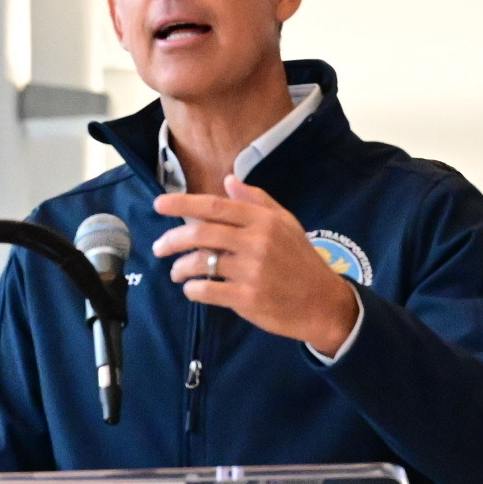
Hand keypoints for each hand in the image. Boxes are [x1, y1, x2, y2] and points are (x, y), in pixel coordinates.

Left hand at [152, 179, 360, 354]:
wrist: (323, 303)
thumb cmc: (302, 261)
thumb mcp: (286, 224)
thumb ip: (257, 201)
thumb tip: (229, 180)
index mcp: (263, 220)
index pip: (215, 206)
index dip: (183, 204)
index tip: (160, 205)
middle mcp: (256, 242)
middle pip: (201, 233)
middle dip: (172, 239)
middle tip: (159, 247)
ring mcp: (251, 271)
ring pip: (201, 262)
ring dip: (180, 268)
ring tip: (176, 273)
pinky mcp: (247, 298)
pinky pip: (207, 290)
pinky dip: (193, 290)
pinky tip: (193, 290)